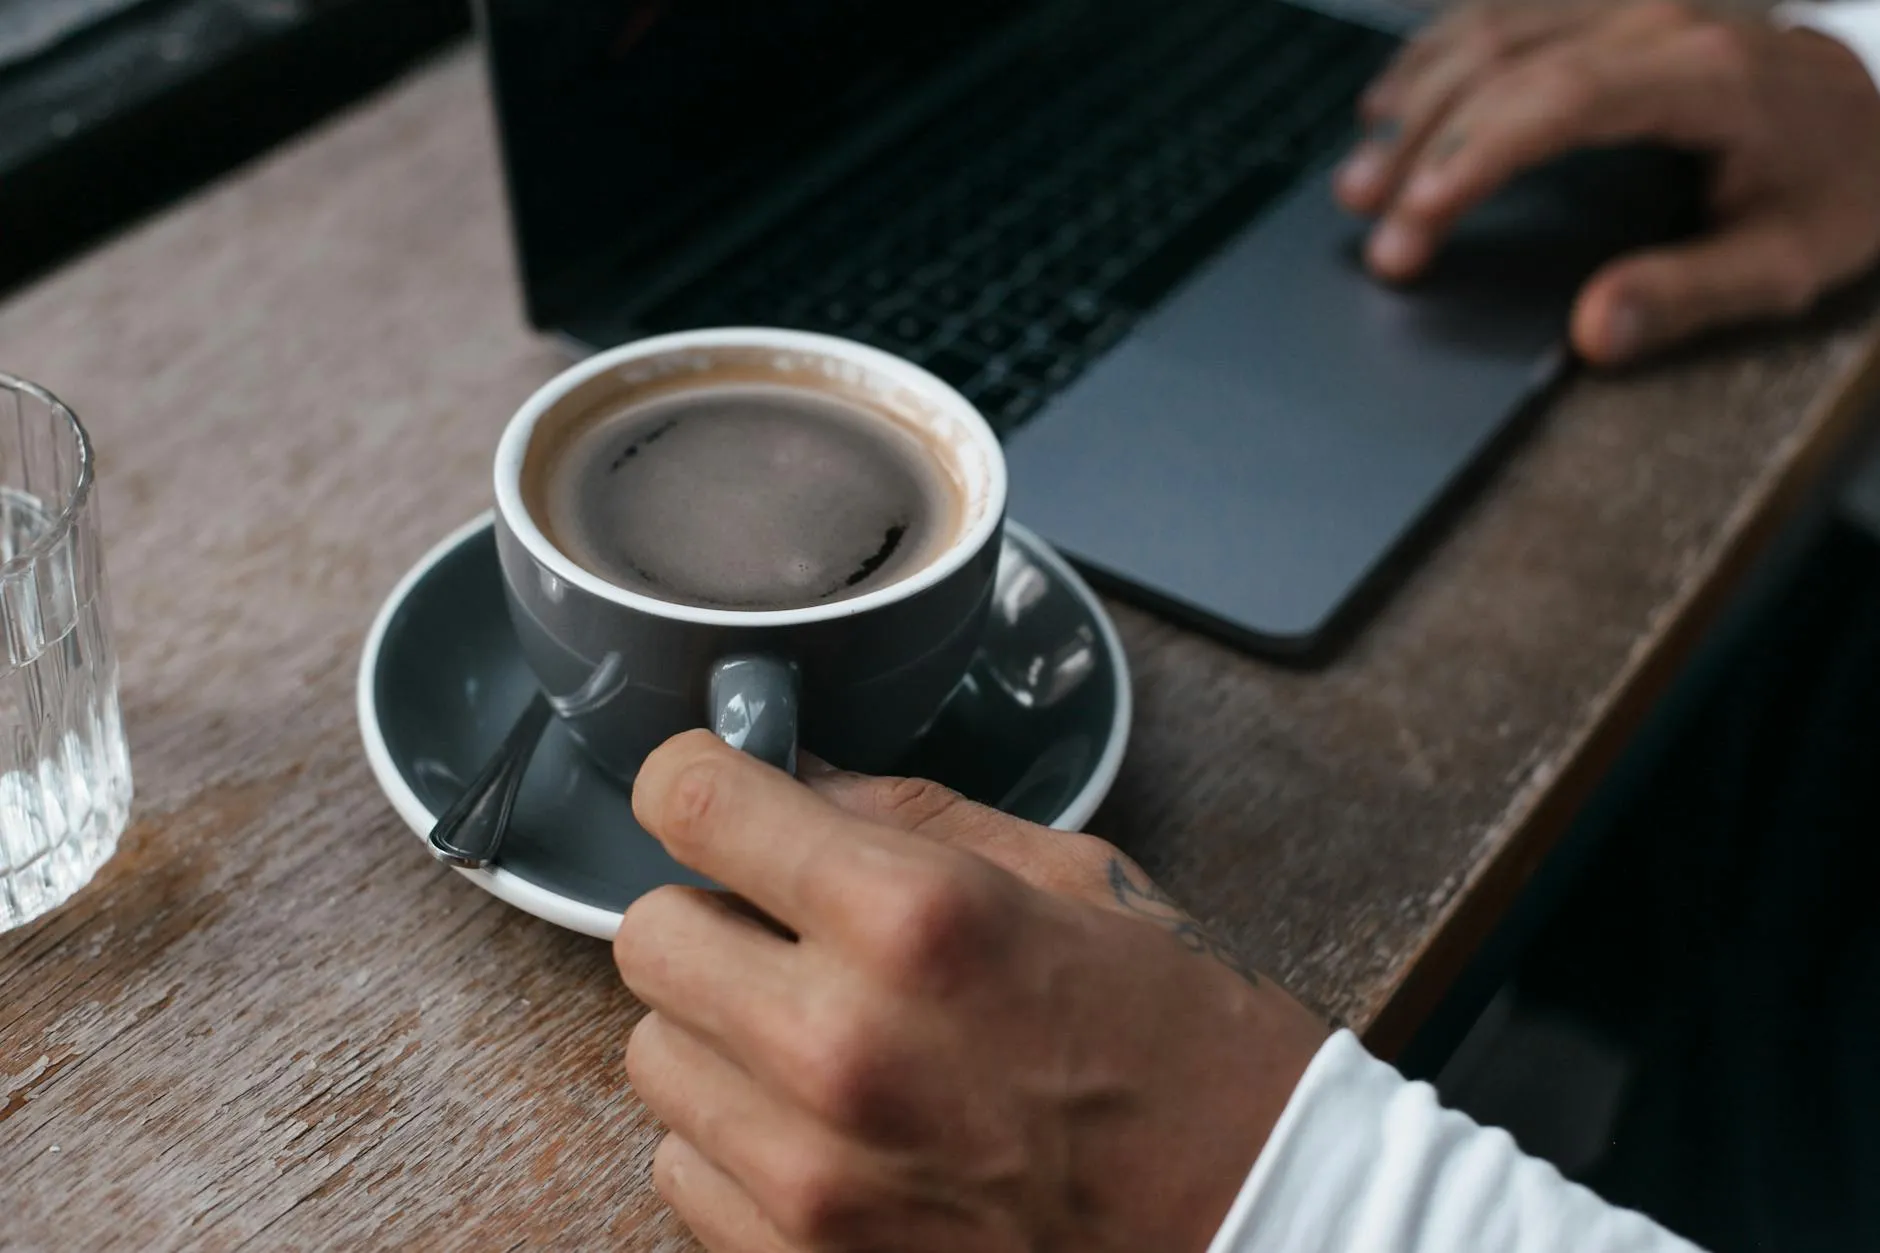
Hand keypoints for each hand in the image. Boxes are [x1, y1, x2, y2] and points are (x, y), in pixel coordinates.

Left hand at [614, 732, 1327, 1252]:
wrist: (1252, 1231)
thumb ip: (909, 818)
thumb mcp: (1078, 881)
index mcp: (918, 920)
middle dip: (710, 913)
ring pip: (652, 1056)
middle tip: (787, 929)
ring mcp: (813, 1177)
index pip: (693, 806)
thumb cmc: (1188, 1052)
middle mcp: (842, 1046)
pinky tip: (828, 1129)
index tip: (712, 792)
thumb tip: (788, 781)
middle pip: (647, 934)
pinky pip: (683, 1169)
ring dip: (719, 1032)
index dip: (695, 781)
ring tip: (822, 1040)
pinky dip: (735, 1140)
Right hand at [1335, 1, 1879, 363]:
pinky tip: (1391, 101)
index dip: (1475, 159)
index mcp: (1708, 75)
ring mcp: (1630, 0)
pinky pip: (1501, 9)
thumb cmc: (1834, 189)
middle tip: (1375, 234)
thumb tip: (1593, 330)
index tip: (1417, 221)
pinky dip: (1433, 55)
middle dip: (1422, 154)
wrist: (1874, 118)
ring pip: (1488, 28)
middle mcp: (1661, 16)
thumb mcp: (1788, 263)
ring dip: (1411, 104)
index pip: (1560, 101)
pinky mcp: (1609, 3)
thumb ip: (1688, 297)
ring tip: (1360, 179)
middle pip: (1503, 65)